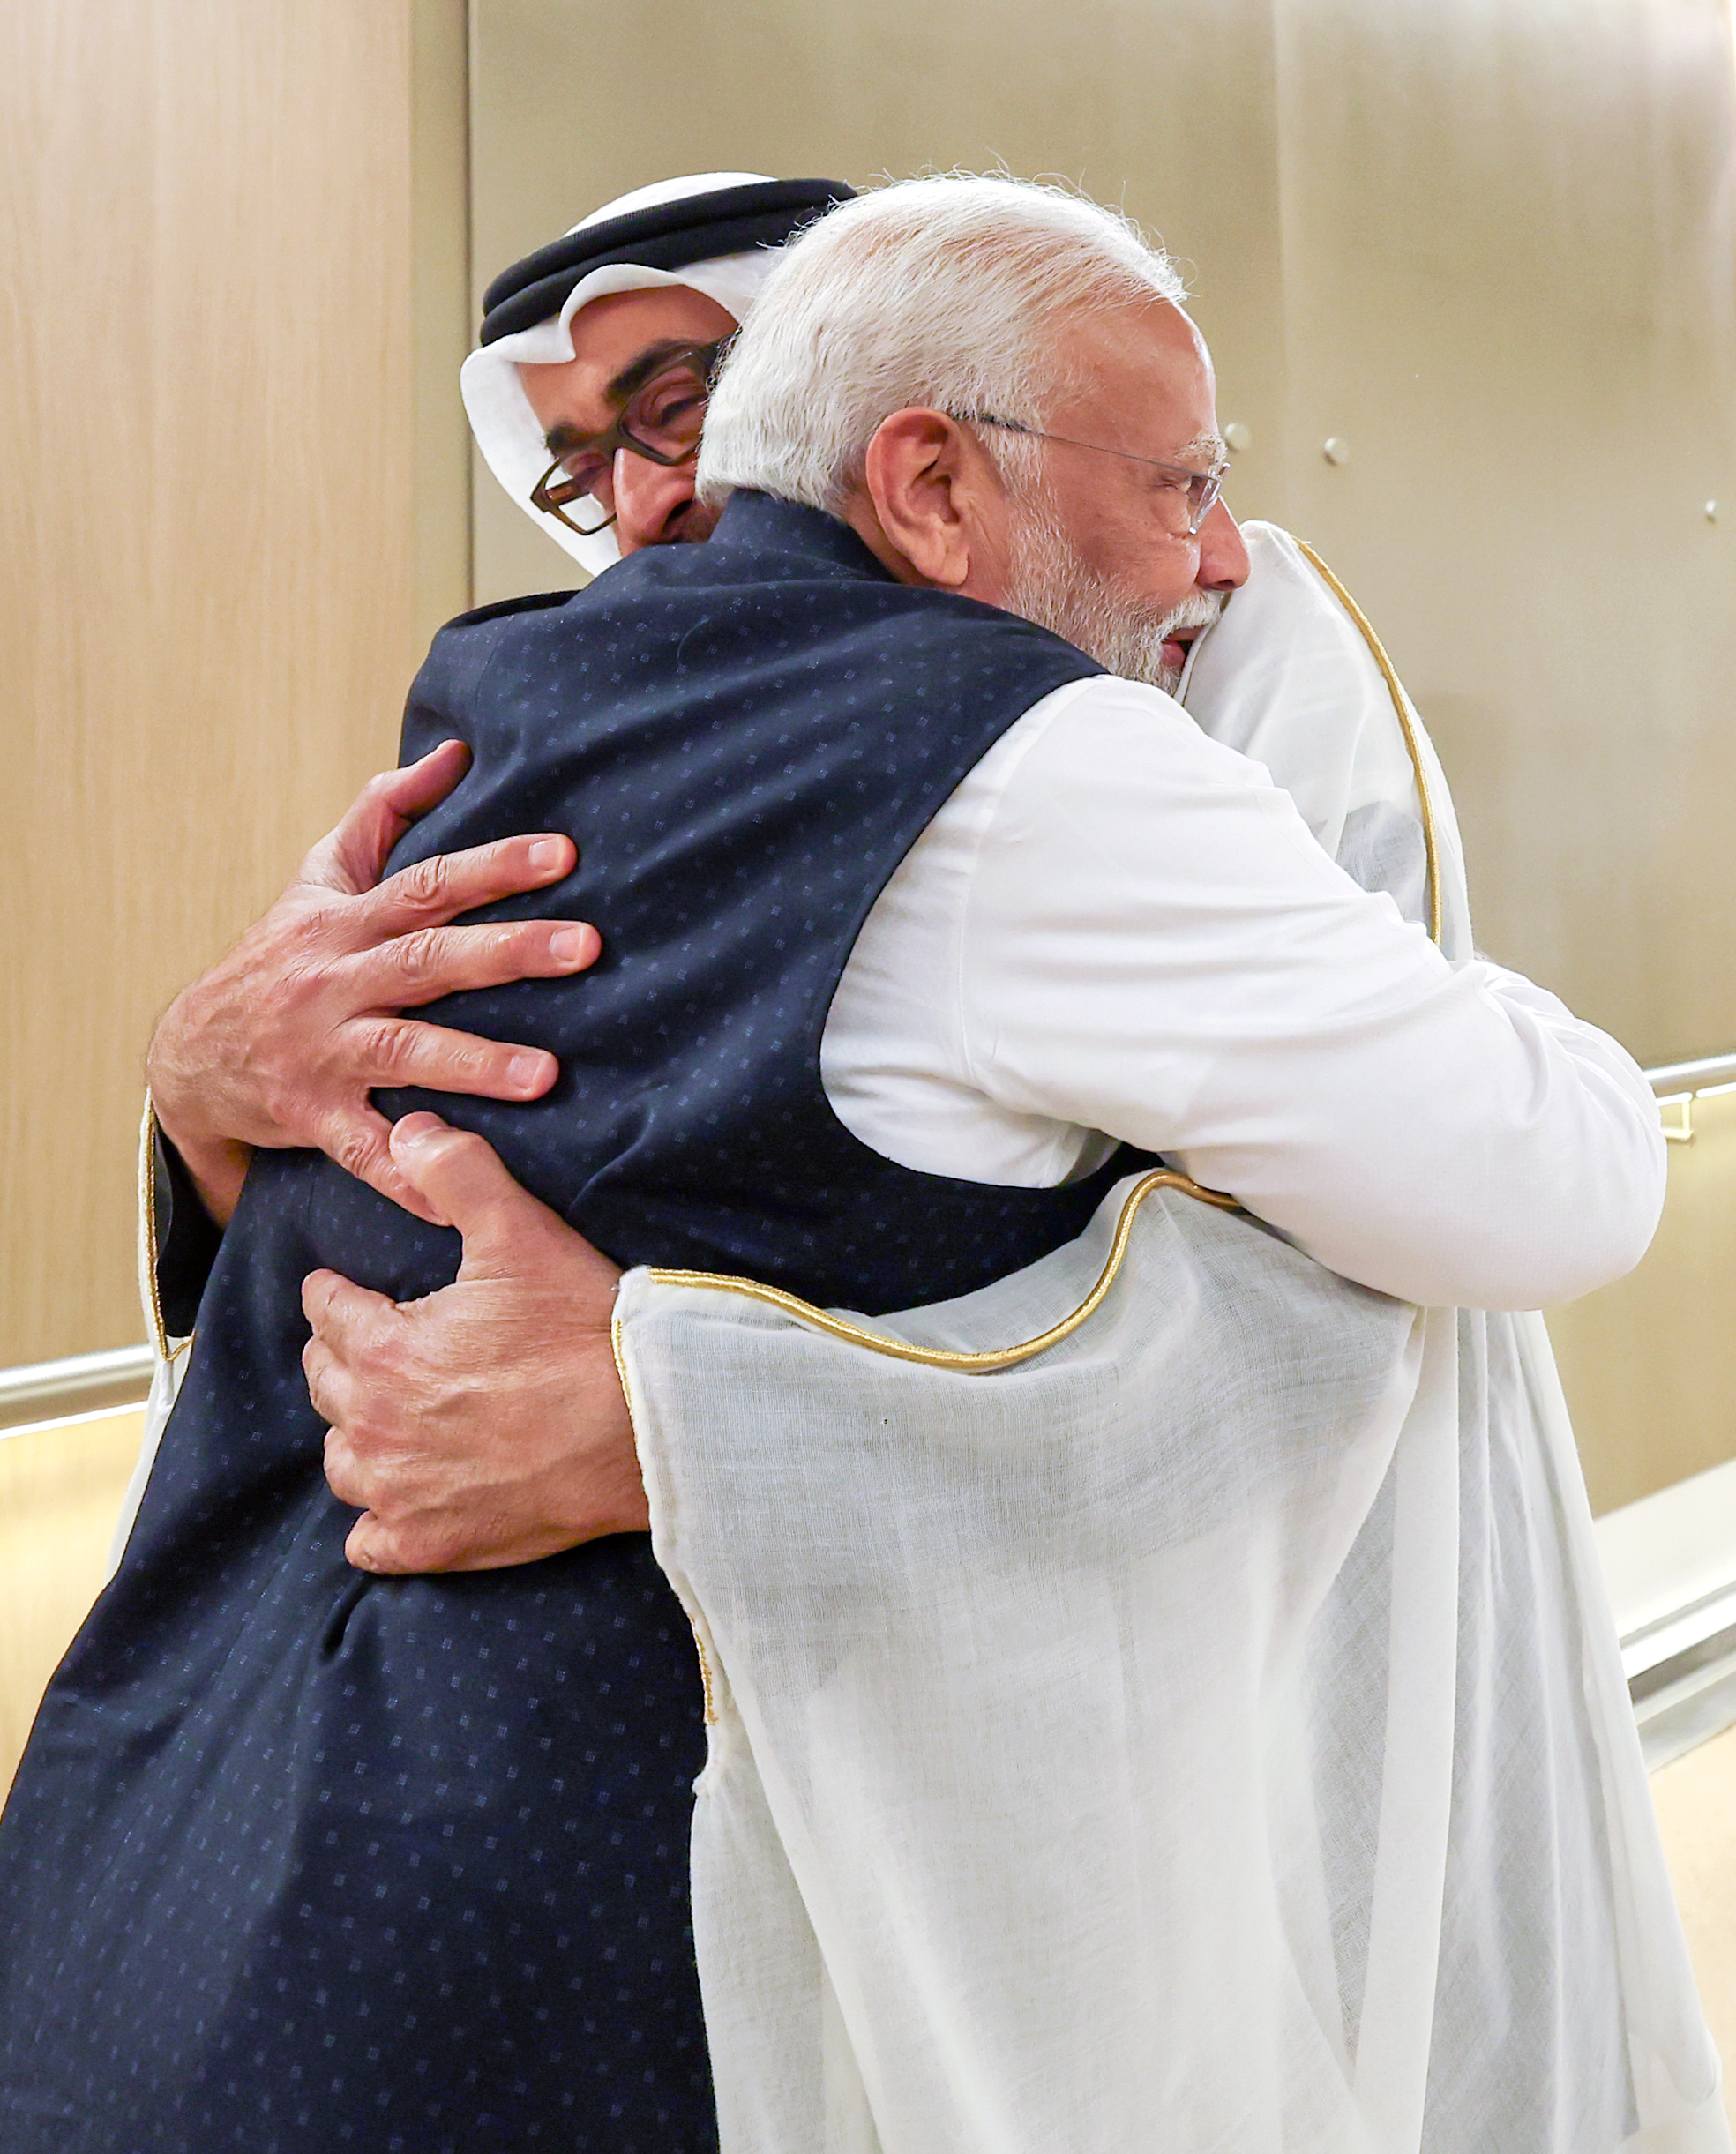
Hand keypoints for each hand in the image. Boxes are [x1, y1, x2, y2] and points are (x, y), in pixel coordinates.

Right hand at [147, 739, 600, 1225]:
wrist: (188, 1054)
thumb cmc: (276, 958)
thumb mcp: (317, 879)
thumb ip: (384, 815)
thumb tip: (455, 752)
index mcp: (344, 921)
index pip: (427, 883)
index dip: (494, 864)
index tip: (564, 854)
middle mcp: (334, 981)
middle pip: (427, 960)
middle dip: (508, 952)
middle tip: (586, 947)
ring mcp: (321, 1052)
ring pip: (403, 1053)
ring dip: (475, 1063)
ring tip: (548, 1076)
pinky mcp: (310, 1117)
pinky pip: (365, 1150)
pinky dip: (407, 1174)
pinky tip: (456, 1193)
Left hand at [304, 1112, 644, 1572]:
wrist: (648, 1429)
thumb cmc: (585, 1332)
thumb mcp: (523, 1233)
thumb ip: (458, 1173)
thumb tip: (406, 1130)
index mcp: (387, 1349)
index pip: (327, 1312)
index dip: (335, 1293)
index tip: (343, 1288)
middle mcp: (379, 1426)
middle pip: (326, 1383)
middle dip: (341, 1356)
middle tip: (368, 1341)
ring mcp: (403, 1494)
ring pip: (342, 1460)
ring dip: (354, 1432)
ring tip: (382, 1414)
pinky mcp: (436, 1543)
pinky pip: (371, 1541)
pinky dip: (376, 1522)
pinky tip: (399, 1499)